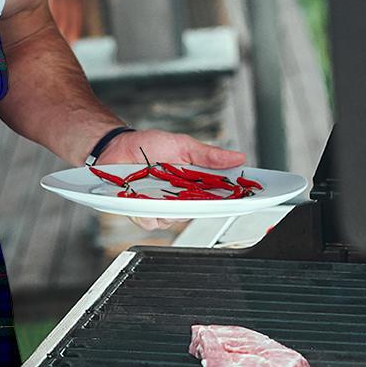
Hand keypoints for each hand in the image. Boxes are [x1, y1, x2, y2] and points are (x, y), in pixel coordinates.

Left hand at [98, 129, 246, 231]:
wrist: (117, 146)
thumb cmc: (149, 146)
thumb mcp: (183, 145)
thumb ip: (209, 156)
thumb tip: (238, 157)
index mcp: (194, 184)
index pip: (219, 197)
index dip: (234, 200)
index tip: (249, 198)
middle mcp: (180, 199)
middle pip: (199, 212)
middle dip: (202, 204)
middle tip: (198, 191)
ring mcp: (161, 208)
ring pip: (175, 220)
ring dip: (171, 206)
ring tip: (162, 188)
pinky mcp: (141, 212)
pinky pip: (151, 221)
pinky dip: (149, 211)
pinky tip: (144, 197)